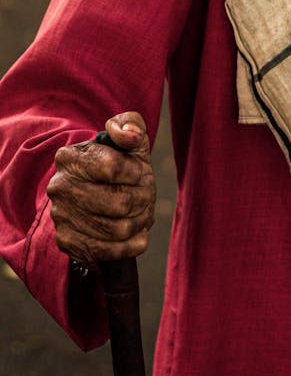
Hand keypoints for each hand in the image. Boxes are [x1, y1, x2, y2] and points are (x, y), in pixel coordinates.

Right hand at [47, 112, 154, 263]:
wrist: (100, 196)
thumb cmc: (119, 164)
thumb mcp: (128, 138)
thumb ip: (131, 124)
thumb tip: (129, 135)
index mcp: (69, 156)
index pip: (113, 167)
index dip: (136, 172)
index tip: (139, 172)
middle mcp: (59, 187)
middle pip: (120, 203)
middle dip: (143, 199)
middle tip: (146, 195)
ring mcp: (61, 217)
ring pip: (119, 229)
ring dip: (140, 221)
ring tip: (142, 212)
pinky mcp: (68, 243)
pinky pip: (110, 252)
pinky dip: (132, 244)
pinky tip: (137, 234)